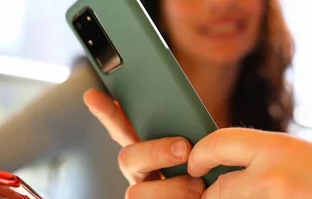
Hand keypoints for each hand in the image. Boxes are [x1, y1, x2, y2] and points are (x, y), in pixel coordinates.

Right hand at [83, 88, 204, 198]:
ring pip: (136, 193)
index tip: (92, 95)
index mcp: (148, 150)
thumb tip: (186, 114)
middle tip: (183, 148)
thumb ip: (186, 129)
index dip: (106, 112)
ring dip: (170, 187)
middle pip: (126, 158)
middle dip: (154, 152)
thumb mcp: (200, 146)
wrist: (219, 192)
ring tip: (198, 184)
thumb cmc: (211, 172)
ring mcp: (145, 193)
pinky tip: (198, 196)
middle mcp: (140, 173)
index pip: (121, 127)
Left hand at [187, 128, 311, 198]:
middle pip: (218, 190)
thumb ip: (259, 154)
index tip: (194, 163)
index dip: (200, 155)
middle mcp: (272, 178)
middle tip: (212, 192)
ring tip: (258, 193)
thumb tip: (217, 163)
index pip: (218, 142)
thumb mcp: (299, 153)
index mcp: (278, 148)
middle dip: (213, 194)